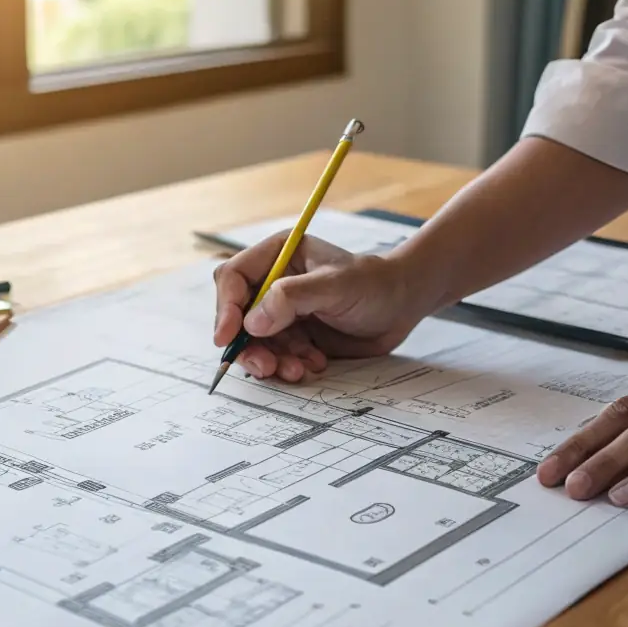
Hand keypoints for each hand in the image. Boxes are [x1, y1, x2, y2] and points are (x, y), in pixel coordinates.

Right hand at [211, 231, 423, 381]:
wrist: (401, 306)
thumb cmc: (373, 284)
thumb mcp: (335, 285)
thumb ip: (292, 298)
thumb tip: (252, 322)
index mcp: (276, 256)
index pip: (232, 278)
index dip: (226, 307)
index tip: (228, 336)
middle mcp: (271, 283)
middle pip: (237, 316)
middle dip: (248, 344)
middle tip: (265, 366)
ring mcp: (280, 311)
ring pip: (254, 341)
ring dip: (270, 360)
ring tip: (298, 370)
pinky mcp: (292, 336)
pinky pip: (275, 355)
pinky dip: (288, 365)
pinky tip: (314, 364)